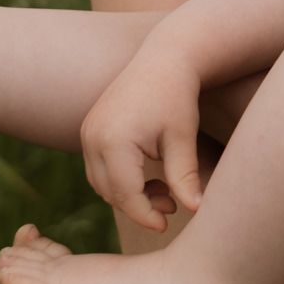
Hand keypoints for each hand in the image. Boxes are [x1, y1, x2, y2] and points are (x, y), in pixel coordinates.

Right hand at [79, 43, 206, 230]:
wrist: (164, 58)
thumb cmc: (177, 96)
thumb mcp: (183, 138)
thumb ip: (185, 177)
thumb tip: (196, 210)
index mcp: (114, 141)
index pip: (126, 195)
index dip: (146, 215)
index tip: (167, 225)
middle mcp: (92, 137)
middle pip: (110, 192)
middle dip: (138, 207)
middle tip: (171, 207)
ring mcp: (86, 132)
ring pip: (101, 183)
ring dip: (128, 194)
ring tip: (164, 191)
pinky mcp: (89, 129)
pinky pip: (98, 168)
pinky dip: (119, 179)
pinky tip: (149, 177)